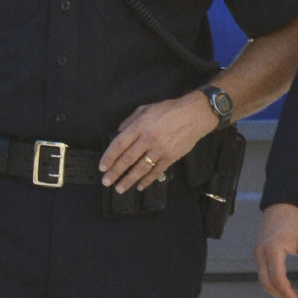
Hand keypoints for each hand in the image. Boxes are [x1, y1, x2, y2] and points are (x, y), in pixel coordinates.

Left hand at [100, 91, 215, 193]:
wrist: (194, 115)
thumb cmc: (169, 110)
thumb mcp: (145, 108)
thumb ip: (130, 121)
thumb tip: (118, 133)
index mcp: (140, 125)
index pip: (120, 144)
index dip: (109, 157)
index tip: (102, 167)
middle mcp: (148, 138)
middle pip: (128, 159)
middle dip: (115, 172)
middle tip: (107, 182)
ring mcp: (160, 149)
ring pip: (141, 168)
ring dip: (129, 180)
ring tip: (120, 189)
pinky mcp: (171, 157)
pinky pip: (157, 171)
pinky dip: (148, 180)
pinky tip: (140, 186)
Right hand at [255, 203, 297, 297]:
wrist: (280, 206)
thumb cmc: (293, 221)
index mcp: (273, 250)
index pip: (278, 279)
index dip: (287, 293)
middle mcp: (262, 254)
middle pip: (267, 284)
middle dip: (281, 295)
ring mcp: (258, 254)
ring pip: (263, 281)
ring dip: (276, 291)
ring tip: (291, 295)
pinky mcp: (258, 253)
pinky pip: (262, 273)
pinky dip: (272, 282)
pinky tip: (283, 285)